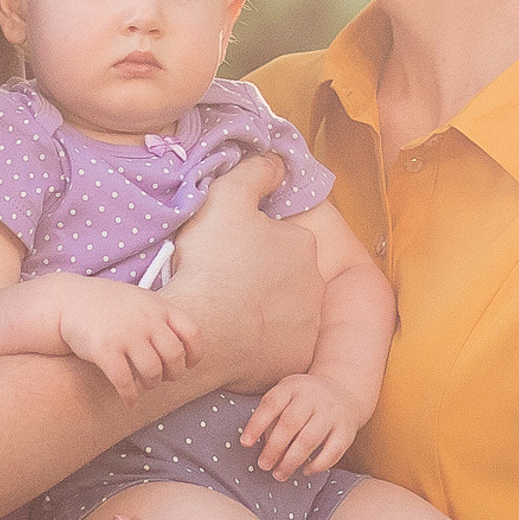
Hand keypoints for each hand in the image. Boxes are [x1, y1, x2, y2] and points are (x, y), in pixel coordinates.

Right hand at [52, 279, 200, 398]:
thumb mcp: (142, 301)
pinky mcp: (104, 350)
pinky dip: (131, 396)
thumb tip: (188, 349)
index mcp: (159, 306)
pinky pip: (125, 382)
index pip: (192, 333)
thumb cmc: (110, 306)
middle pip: (174, 356)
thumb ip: (164, 318)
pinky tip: (130, 400)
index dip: (194, 354)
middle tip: (164, 378)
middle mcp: (146, 319)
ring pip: (152, 372)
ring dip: (151, 385)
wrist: (69, 301)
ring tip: (144, 386)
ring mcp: (125, 334)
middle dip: (173, 373)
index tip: (187, 364)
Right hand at [169, 156, 320, 394]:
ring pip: (287, 310)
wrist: (202, 330)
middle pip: (286, 274)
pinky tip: (239, 338)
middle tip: (226, 282)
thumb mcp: (227, 197)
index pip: (281, 237)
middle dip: (263, 276)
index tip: (227, 252)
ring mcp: (308, 324)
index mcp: (302, 244)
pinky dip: (264, 343)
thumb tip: (278, 162)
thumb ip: (257, 171)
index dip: (252, 242)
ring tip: (229, 312)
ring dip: (266, 310)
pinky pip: (280, 345)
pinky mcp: (296, 357)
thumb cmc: (212, 263)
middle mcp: (316, 283)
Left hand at [240, 372, 371, 481]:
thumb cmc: (304, 400)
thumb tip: (262, 451)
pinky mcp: (347, 430)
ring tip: (279, 474)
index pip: (272, 403)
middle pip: (290, 423)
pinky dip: (317, 465)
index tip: (245, 443)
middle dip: (274, 448)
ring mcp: (332, 413)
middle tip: (263, 465)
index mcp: (293, 386)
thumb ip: (272, 418)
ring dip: (292, 461)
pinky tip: (305, 471)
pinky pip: (332, 452)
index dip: (257, 424)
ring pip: (310, 439)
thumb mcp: (286, 395)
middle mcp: (313, 396)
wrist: (345, 390)